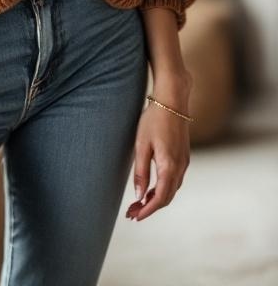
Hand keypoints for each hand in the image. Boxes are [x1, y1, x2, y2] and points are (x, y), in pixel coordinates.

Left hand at [126, 75, 191, 221]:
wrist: (173, 99)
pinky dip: (164, 188)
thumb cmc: (154, 119)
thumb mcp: (142, 145)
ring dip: (157, 199)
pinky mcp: (184, 155)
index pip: (160, 198)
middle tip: (133, 212)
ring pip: (172, 189)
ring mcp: (184, 161)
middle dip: (150, 207)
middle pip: (167, 197)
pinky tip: (152, 187)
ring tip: (139, 202)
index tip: (134, 216)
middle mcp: (180, 167)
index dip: (147, 210)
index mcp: (169, 166)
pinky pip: (175, 179)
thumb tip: (140, 196)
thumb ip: (141, 172)